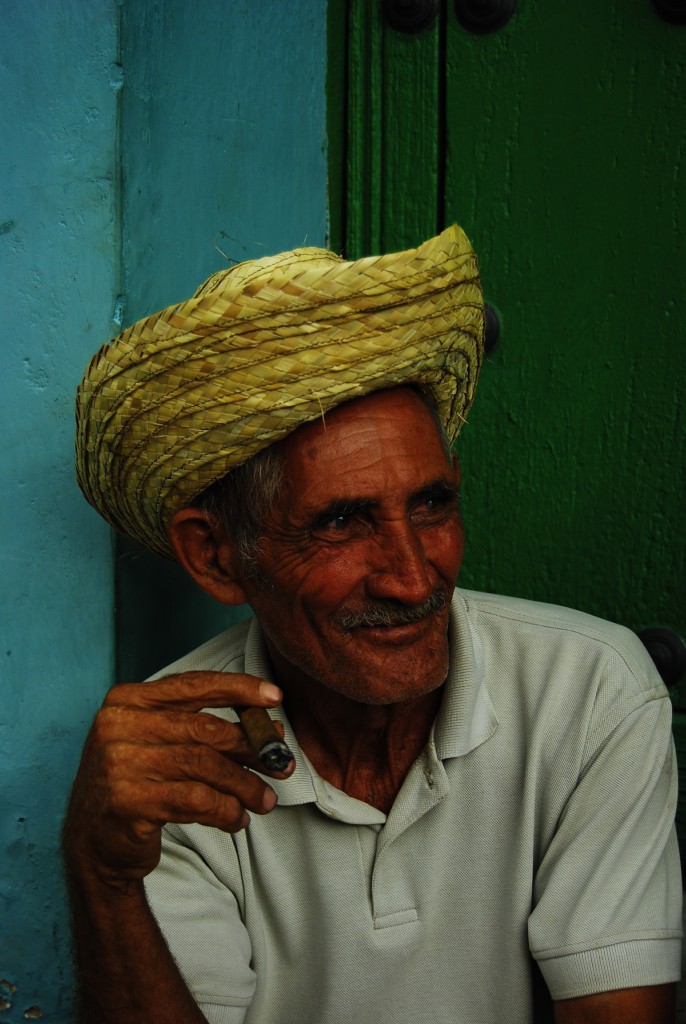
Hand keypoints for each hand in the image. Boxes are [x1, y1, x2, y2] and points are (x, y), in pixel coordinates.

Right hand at [63, 671, 292, 888]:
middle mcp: (118, 724)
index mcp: (127, 699)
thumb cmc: (137, 785)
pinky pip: (196, 800)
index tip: (275, 697)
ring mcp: (119, 762)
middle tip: (281, 764)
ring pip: (205, 766)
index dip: (239, 688)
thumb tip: (270, 730)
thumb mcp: (158, 744)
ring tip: (264, 800)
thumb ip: (200, 728)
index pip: (193, 684)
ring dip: (245, 785)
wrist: (93, 845)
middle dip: (253, 746)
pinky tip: (237, 818)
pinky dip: (226, 810)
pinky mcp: (128, 801)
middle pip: (205, 729)